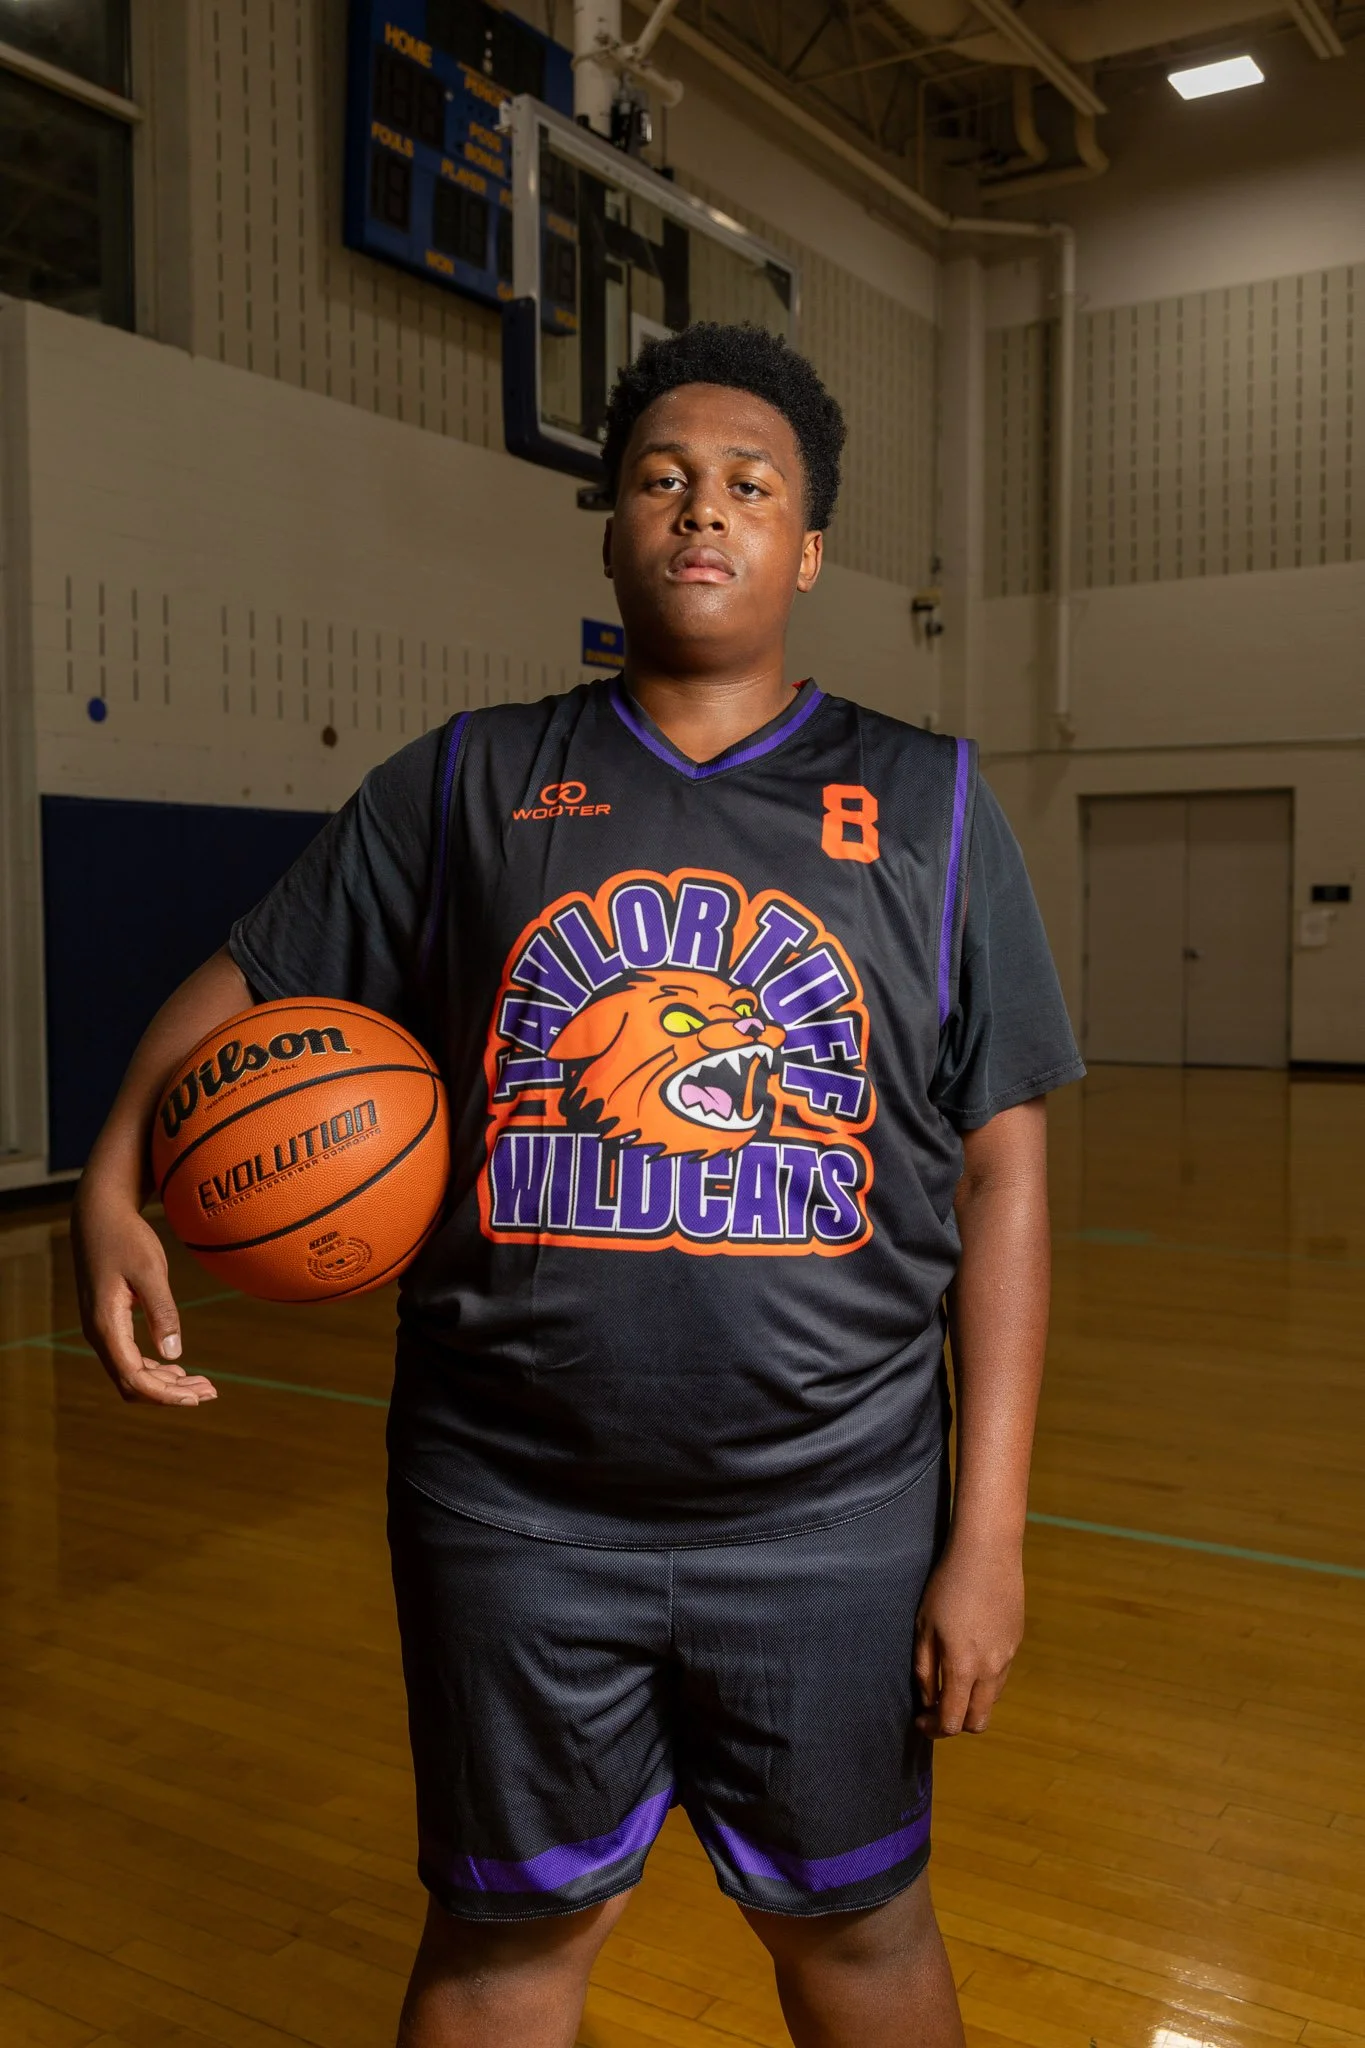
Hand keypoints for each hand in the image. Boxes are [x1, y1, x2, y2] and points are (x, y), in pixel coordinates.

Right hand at [73, 1189, 216, 1406]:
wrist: (99, 1215)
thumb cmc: (126, 1238)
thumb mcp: (149, 1270)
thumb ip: (161, 1311)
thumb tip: (173, 1354)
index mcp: (106, 1325)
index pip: (133, 1378)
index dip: (165, 1395)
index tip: (197, 1399)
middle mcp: (99, 1333)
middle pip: (132, 1384)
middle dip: (169, 1394)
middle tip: (210, 1392)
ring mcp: (102, 1329)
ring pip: (130, 1374)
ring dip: (165, 1383)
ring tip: (203, 1385)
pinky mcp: (109, 1322)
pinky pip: (129, 1358)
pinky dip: (155, 1368)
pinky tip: (179, 1368)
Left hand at [913, 1532, 1023, 1737]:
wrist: (987, 1554)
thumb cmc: (947, 1586)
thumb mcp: (924, 1627)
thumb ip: (925, 1670)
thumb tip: (927, 1701)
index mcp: (963, 1668)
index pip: (952, 1722)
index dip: (934, 1729)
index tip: (920, 1720)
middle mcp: (990, 1669)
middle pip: (978, 1722)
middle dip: (957, 1724)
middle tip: (937, 1708)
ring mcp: (1008, 1656)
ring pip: (992, 1700)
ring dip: (972, 1702)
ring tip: (952, 1682)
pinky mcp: (1017, 1642)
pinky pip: (1001, 1675)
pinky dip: (985, 1680)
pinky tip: (970, 1655)